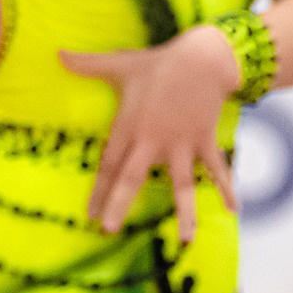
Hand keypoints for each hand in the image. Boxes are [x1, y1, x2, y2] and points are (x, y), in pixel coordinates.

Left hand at [62, 26, 241, 240]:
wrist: (202, 58)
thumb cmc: (157, 62)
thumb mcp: (120, 63)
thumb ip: (88, 64)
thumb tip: (58, 52)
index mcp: (129, 126)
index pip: (108, 164)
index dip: (98, 189)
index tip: (90, 214)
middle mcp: (153, 139)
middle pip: (132, 177)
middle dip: (119, 204)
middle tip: (109, 230)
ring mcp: (181, 143)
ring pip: (181, 183)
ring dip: (185, 211)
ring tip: (186, 240)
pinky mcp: (205, 140)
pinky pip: (217, 169)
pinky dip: (226, 188)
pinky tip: (233, 211)